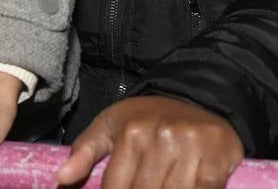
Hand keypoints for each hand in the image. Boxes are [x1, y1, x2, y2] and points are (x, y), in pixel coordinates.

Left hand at [56, 96, 243, 188]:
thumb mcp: (112, 126)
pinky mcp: (216, 159)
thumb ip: (85, 151)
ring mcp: (190, 148)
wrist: (199, 98)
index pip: (115, 188)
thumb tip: (61, 179)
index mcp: (132, 132)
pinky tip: (184, 188)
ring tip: (160, 187)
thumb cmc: (148, 119)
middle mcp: (161, 137)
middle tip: (144, 188)